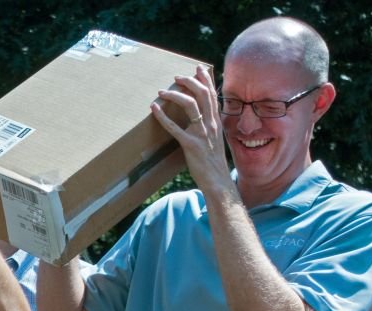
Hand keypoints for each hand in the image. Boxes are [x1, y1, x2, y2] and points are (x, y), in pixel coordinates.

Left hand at [150, 65, 231, 193]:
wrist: (217, 181)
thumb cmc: (214, 162)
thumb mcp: (216, 139)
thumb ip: (211, 126)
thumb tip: (203, 117)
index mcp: (217, 122)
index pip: (213, 95)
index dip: (206, 79)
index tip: (199, 68)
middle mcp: (211, 124)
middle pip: (203, 94)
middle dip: (189, 81)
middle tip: (177, 77)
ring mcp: (201, 134)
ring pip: (191, 105)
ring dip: (175, 95)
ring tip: (163, 91)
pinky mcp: (190, 145)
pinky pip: (175, 127)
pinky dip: (163, 116)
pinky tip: (154, 109)